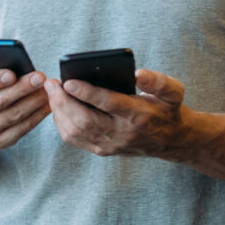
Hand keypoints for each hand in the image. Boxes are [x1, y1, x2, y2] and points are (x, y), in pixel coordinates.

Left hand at [45, 68, 189, 157]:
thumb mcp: (173, 91)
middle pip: (85, 120)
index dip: (86, 92)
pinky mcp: (103, 151)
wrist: (172, 140)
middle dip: (63, 101)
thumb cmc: (167, 109)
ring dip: (59, 111)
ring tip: (51, 92)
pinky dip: (61, 123)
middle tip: (51, 83)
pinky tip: (58, 107)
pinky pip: (75, 139)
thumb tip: (138, 74)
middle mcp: (123, 133)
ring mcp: (111, 145)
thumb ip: (158, 80)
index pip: (108, 104)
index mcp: (139, 115)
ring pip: (76, 131)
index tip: (68, 81)